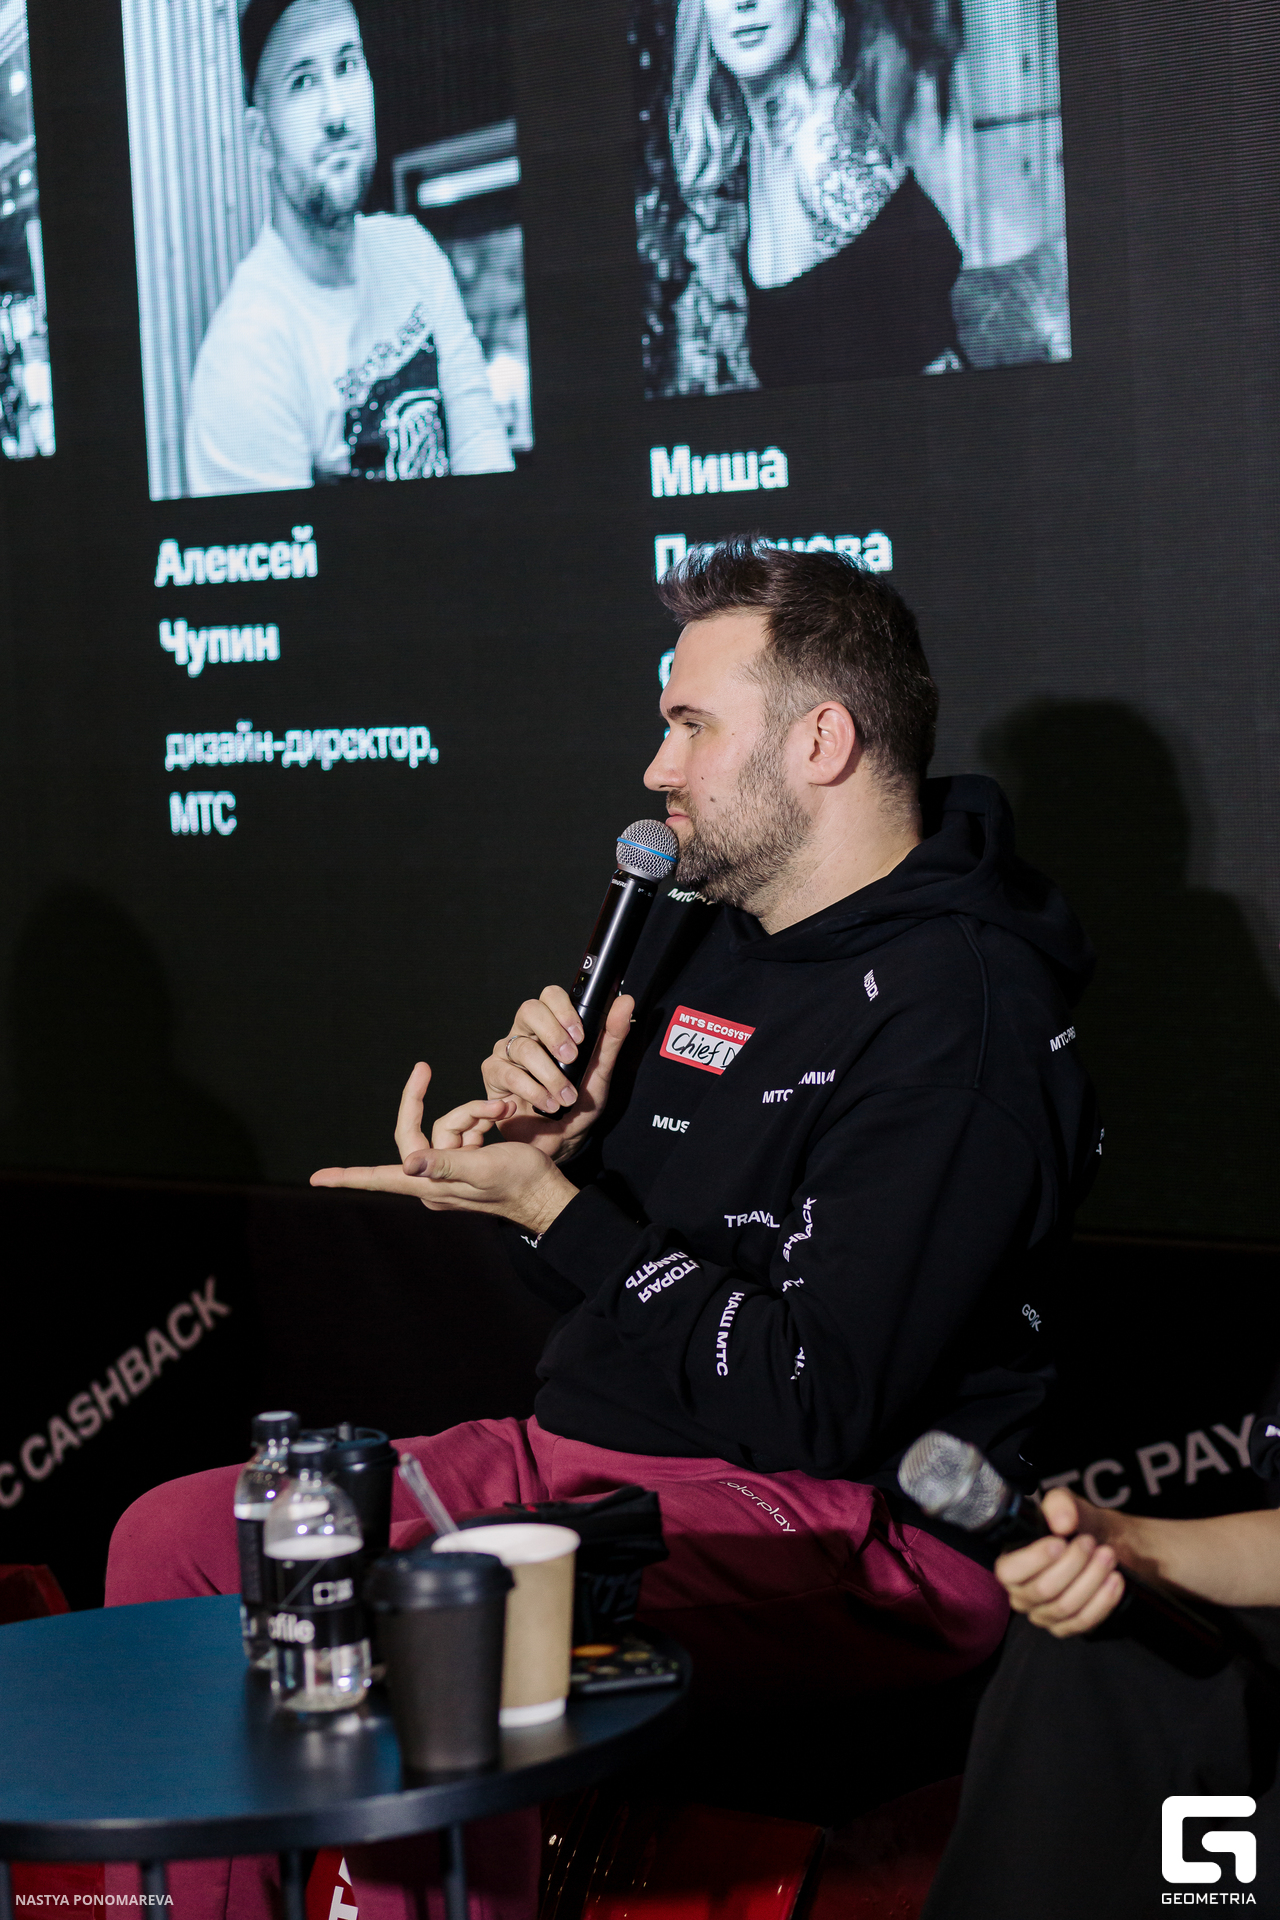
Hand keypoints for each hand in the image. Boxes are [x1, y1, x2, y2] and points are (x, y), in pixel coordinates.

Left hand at [309, 1062, 577, 1235]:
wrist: (549, 1191)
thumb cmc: (520, 1184)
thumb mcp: (483, 1170)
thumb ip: (446, 1164)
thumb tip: (408, 1164)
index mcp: (429, 1185)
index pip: (380, 1177)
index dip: (348, 1177)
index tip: (317, 1178)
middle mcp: (434, 1179)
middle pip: (419, 1132)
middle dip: (440, 1108)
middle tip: (422, 1067)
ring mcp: (450, 1170)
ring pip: (449, 1124)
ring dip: (475, 1111)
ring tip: (502, 1111)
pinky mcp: (468, 1160)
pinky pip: (465, 1128)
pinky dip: (482, 1116)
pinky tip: (502, 1113)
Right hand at [480, 988, 634, 1161]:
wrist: (564, 1138)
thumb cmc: (580, 1102)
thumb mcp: (602, 1070)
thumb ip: (612, 1035)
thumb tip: (626, 1002)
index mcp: (552, 1026)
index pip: (550, 996)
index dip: (563, 1010)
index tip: (580, 1036)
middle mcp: (526, 1033)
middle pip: (529, 1010)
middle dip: (553, 1034)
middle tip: (572, 1059)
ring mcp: (507, 1052)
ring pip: (522, 1047)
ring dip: (550, 1075)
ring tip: (567, 1096)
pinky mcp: (494, 1074)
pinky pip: (508, 1073)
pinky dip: (533, 1090)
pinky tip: (549, 1103)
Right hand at [995, 1488, 1130, 1637]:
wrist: (1099, 1545)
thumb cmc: (1072, 1526)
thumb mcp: (1063, 1504)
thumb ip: (1059, 1504)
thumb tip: (1062, 1523)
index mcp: (1010, 1564)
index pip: (1009, 1572)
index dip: (1034, 1559)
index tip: (1059, 1543)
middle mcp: (1021, 1594)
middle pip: (1044, 1590)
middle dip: (1073, 1564)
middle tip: (1090, 1542)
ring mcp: (1043, 1615)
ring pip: (1066, 1606)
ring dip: (1092, 1579)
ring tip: (1107, 1556)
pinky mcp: (1066, 1628)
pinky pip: (1083, 1621)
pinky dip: (1103, 1600)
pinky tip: (1114, 1579)